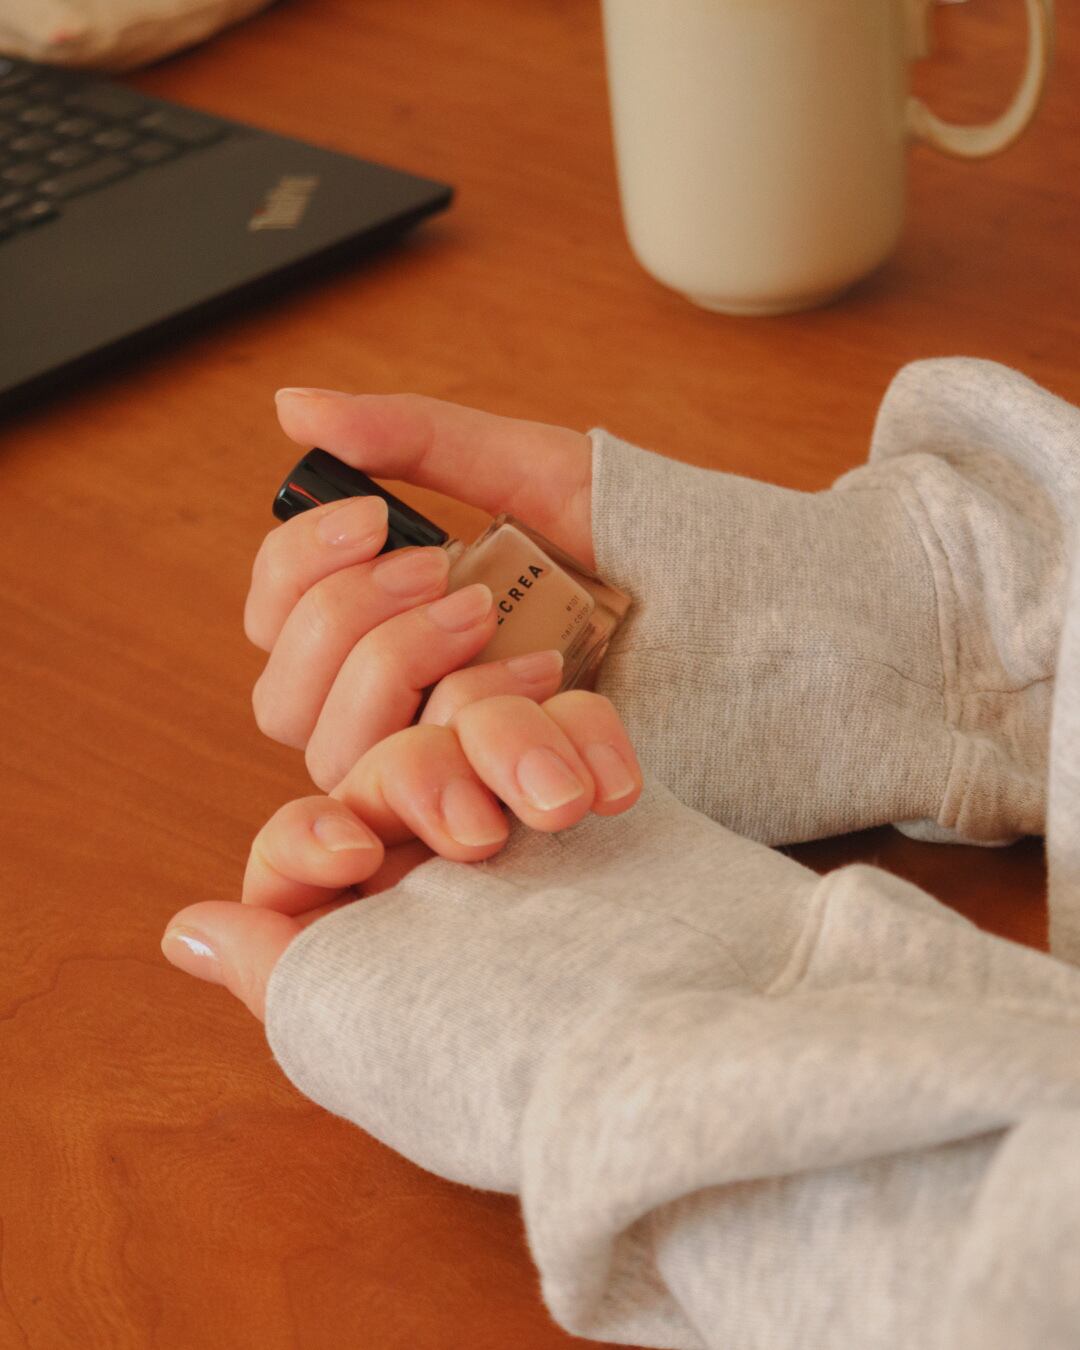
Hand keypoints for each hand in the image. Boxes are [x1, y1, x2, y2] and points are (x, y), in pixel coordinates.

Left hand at [160, 690, 642, 1019]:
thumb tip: (190, 933)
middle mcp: (447, 873)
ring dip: (512, 741)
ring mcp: (526, 826)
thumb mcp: (355, 1027)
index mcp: (378, 928)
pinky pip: (575, 715)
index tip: (353, 851)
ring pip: (480, 713)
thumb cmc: (507, 1057)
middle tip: (478, 836)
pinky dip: (588, 733)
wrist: (684, 1060)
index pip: (306, 836)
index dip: (309, 830)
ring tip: (563, 809)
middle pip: (395, 754)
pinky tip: (616, 794)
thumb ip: (272, 969)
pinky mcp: (601, 793)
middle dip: (425, 774)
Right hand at [246, 388, 594, 788]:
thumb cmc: (620, 539)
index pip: (274, 614)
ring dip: (398, 672)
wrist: (719, 606)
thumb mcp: (521, 471)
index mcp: (378, 624)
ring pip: (338, 751)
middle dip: (347, 623)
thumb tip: (291, 406)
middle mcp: (390, 704)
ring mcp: (436, 760)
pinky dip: (475, 720)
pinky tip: (545, 673)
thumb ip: (409, 440)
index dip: (297, 567)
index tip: (375, 519)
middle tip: (439, 571)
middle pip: (283, 698)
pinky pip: (430, 789)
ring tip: (487, 616)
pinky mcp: (488, 803)